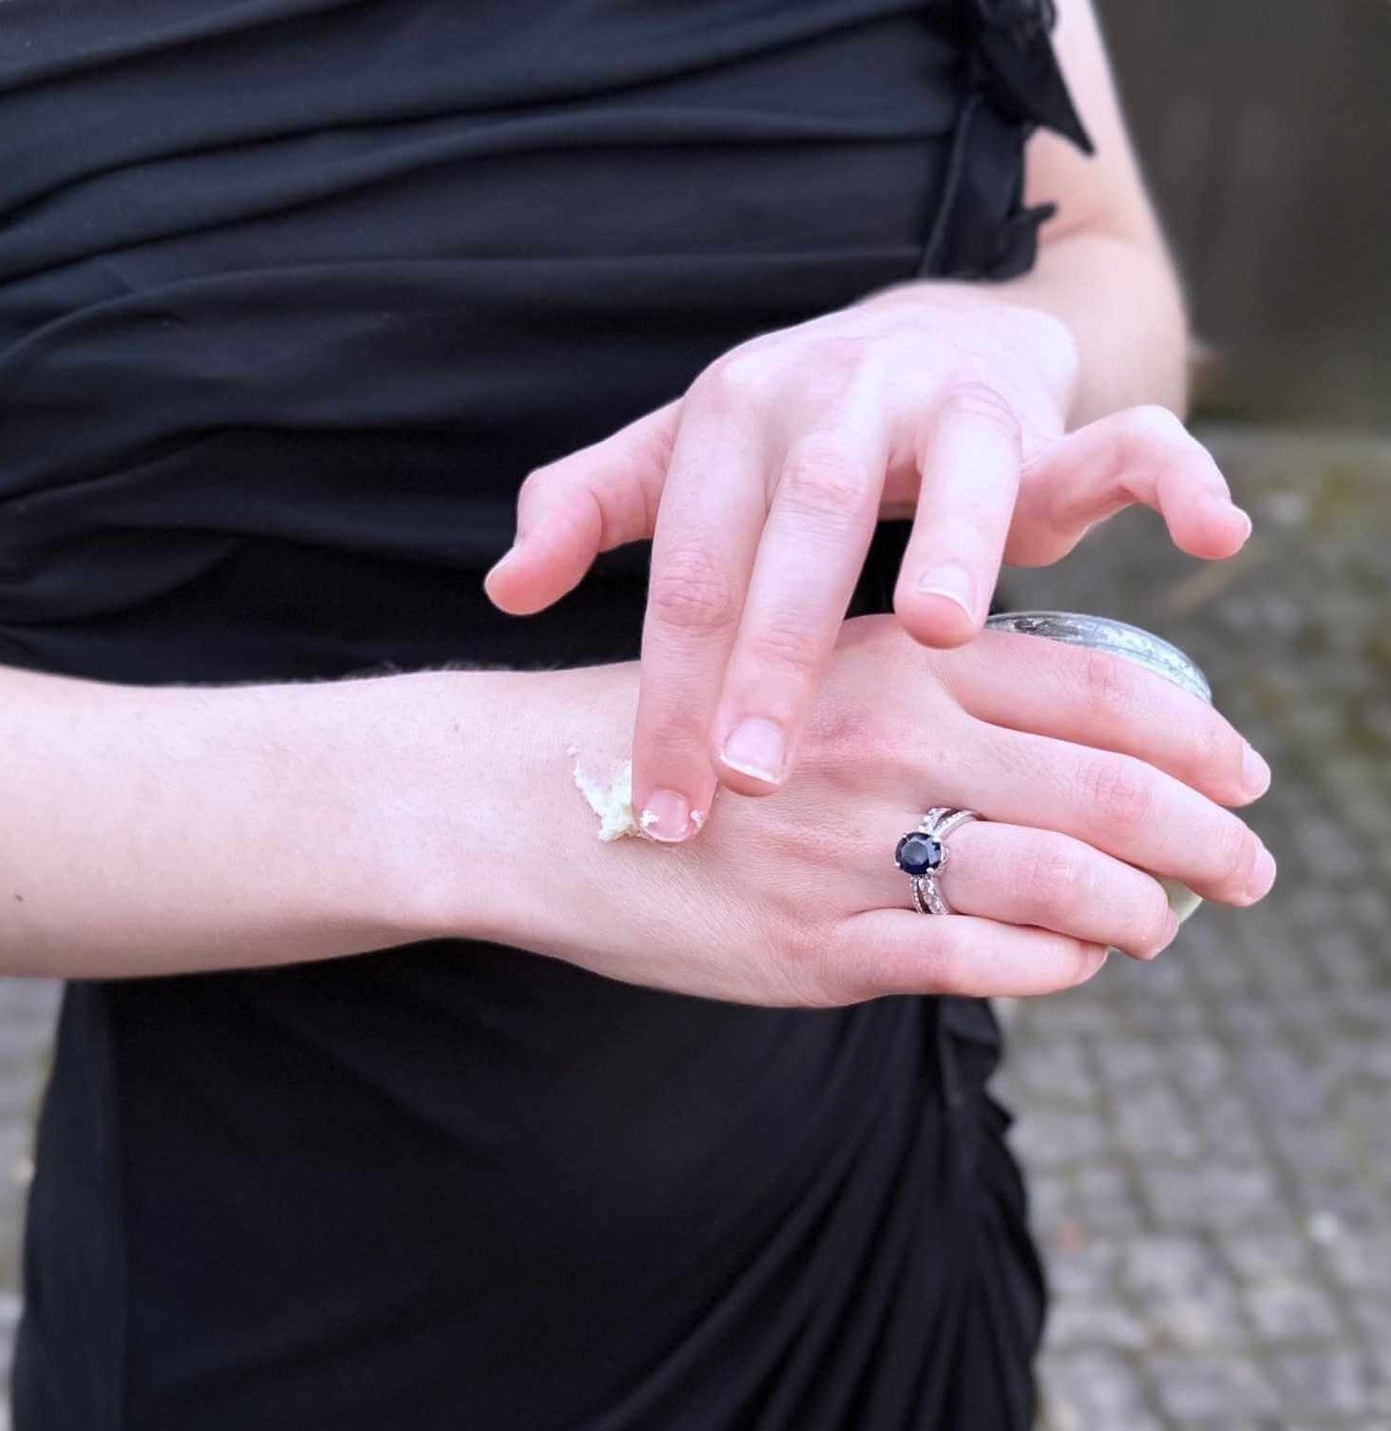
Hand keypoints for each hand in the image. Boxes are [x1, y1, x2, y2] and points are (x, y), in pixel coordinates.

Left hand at [482, 284, 1254, 840]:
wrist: (909, 334)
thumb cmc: (777, 436)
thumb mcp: (675, 463)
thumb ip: (590, 515)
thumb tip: (501, 589)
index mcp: (730, 423)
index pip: (688, 577)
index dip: (668, 696)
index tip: (659, 811)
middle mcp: (834, 398)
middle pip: (799, 531)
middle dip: (771, 656)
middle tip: (752, 777)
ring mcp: (946, 400)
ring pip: (951, 465)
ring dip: (948, 541)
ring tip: (934, 627)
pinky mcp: (1045, 413)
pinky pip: (1122, 435)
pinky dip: (1170, 475)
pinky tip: (1215, 535)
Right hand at [482, 615, 1274, 1008]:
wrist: (531, 800)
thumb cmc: (674, 731)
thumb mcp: (800, 669)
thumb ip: (917, 691)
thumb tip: (1036, 733)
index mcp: (898, 662)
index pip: (1103, 690)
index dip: (1199, 733)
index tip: (1243, 769)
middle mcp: (894, 746)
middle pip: (1114, 789)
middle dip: (1210, 836)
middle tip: (1253, 867)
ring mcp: (857, 849)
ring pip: (1065, 882)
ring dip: (1146, 912)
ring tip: (1168, 928)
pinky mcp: (817, 945)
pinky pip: (979, 962)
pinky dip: (1053, 965)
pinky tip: (1072, 965)